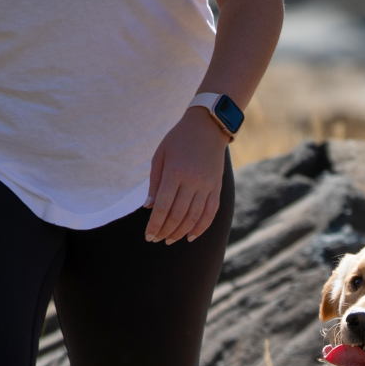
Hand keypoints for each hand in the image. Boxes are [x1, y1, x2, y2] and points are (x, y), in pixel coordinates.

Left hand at [144, 108, 229, 244]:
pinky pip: (210, 213)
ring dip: (180, 232)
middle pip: (178, 215)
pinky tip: (191, 237)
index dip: (155, 224)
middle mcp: (192, 181)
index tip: (148, 236)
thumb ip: (155, 183)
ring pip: (194, 217)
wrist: (207, 126)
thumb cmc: (178, 140)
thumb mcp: (160, 156)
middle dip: (165, 231)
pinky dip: (201, 227)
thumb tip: (149, 208)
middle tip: (157, 239)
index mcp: (175, 172)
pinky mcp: (216, 187)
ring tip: (170, 239)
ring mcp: (207, 185)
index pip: (163, 206)